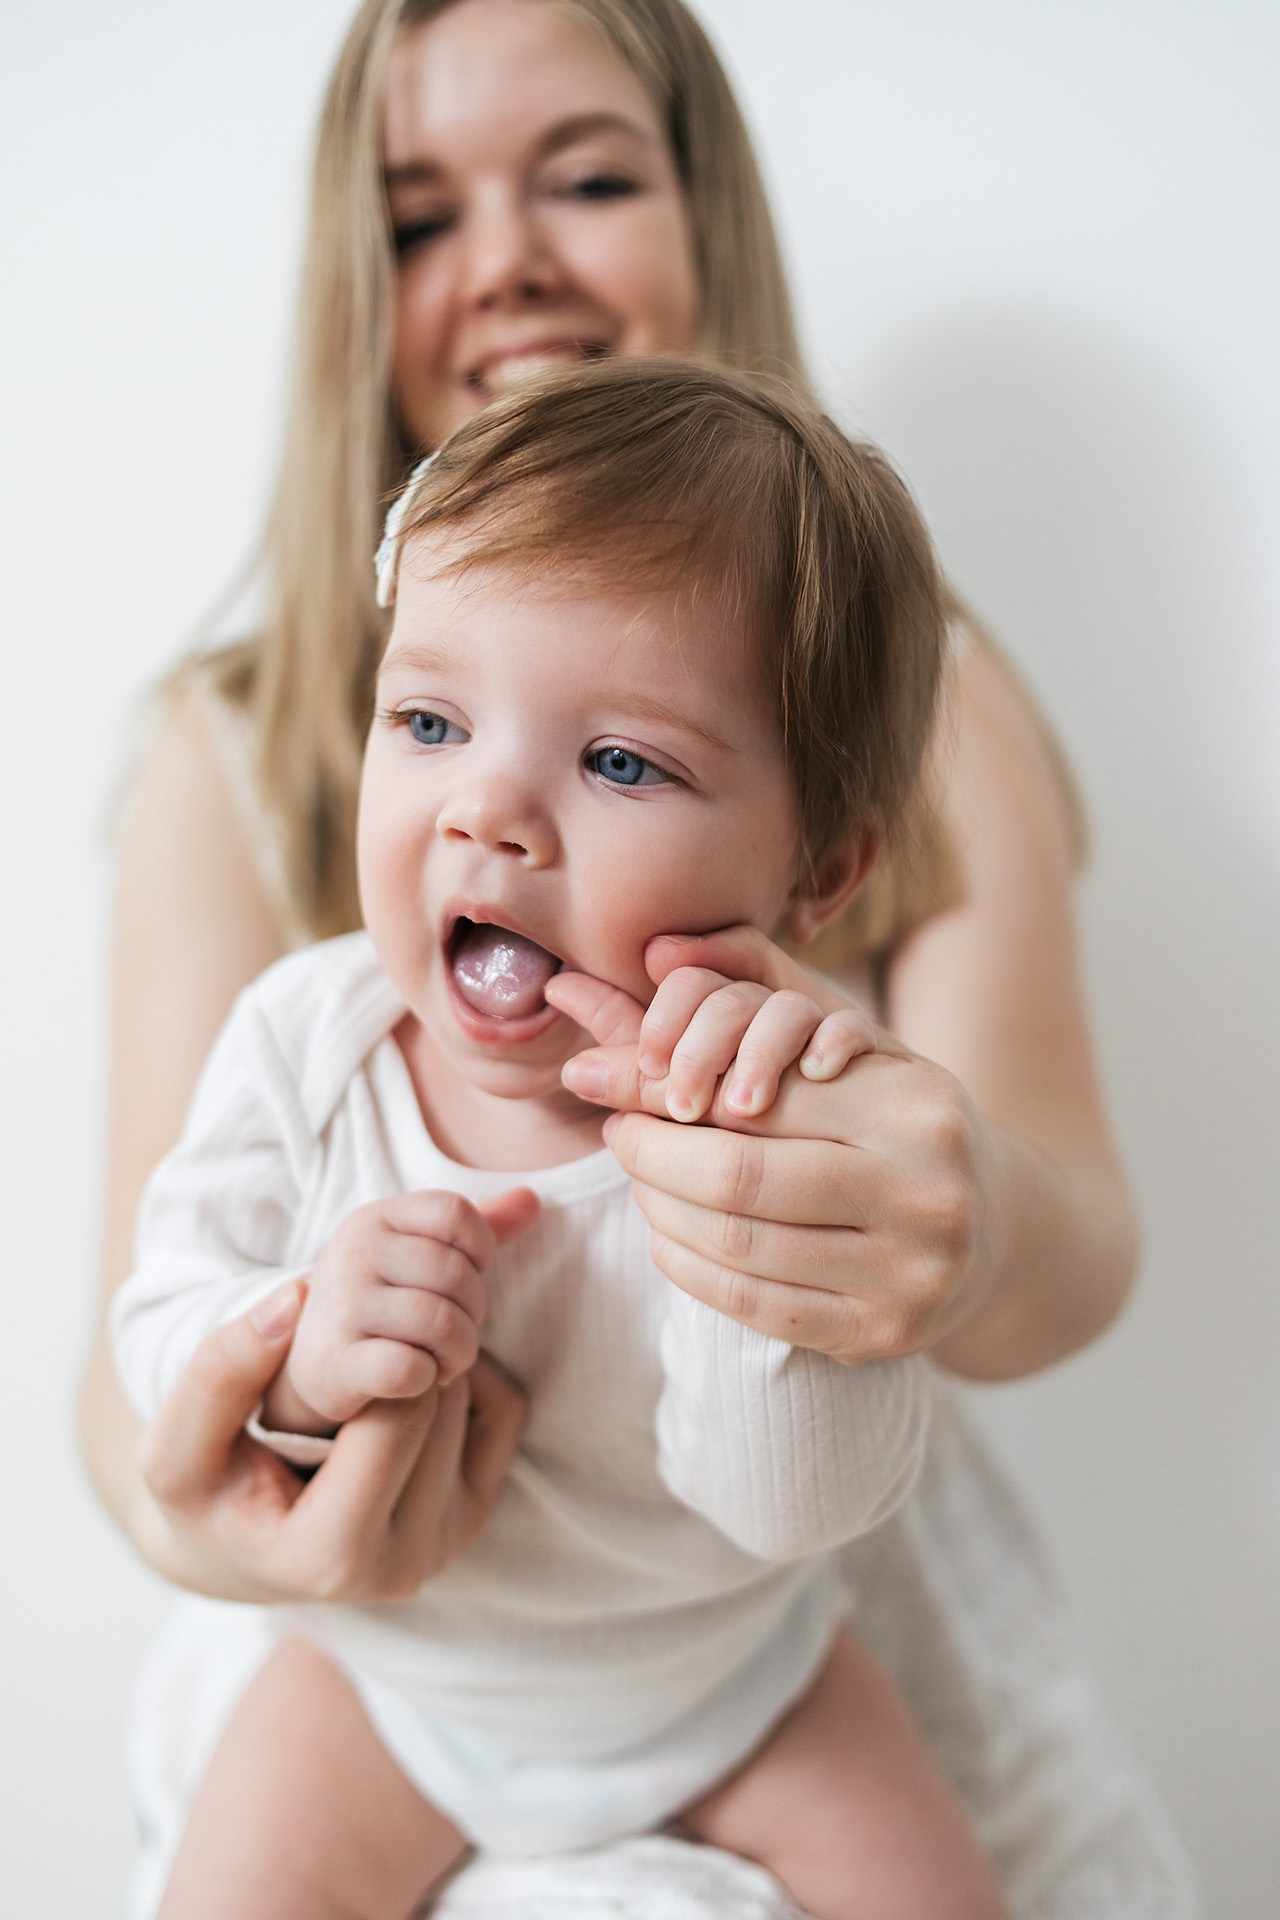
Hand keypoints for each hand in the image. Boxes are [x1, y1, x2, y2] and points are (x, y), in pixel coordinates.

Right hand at [138, 1282, 529, 1602]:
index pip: (395, 1413)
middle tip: (355, 1331)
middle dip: (402, 1351)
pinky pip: (504, 1409)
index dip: (370, 1354)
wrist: (242, 1548)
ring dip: (429, 1358)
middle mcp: (406, 1563)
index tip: (326, 1333)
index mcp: (332, 1556)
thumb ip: (218, 1376)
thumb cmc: (204, 1496)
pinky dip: (466, 1375)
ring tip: (371, 1356)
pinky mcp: (475, 1515)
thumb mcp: (176, 1449)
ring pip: (472, 1400)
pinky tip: (404, 1379)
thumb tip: (294, 1297)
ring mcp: (449, 1543)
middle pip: (440, 1403)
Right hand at [270, 1187, 537, 1434]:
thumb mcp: (420, 1255)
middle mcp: (354, 1252)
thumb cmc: (382, 1304)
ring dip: (460, 1352)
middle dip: (474, 1313)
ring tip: (449, 1363)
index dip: (480, 1250)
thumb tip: (533, 1199)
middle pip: (455, 1273)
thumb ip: (477, 1229)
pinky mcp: (335, 1360)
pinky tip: (420, 1379)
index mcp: (377, 1218)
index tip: (468, 1278)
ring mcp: (341, 1305)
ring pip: (440, 1323)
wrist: (309, 1364)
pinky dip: (428, 1379)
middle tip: (459, 1336)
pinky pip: (410, 1367)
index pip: (456, 1212)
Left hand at [552, 927, 1001, 1365]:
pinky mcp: (885, 1335)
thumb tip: (655, 952)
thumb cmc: (901, 1122)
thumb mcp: (856, 1047)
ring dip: (661, 1210)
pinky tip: (668, 1238)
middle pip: (738, 1176)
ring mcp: (910, 1274)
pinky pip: (754, 1305)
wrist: (997, 1228)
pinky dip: (690, 1268)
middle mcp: (924, 1191)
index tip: (618, 1079)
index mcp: (916, 1104)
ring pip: (738, 1246)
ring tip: (639, 1179)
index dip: (668, 1086)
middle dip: (652, 1154)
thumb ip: (763, 995)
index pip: (759, 1091)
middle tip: (617, 1132)